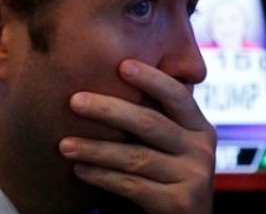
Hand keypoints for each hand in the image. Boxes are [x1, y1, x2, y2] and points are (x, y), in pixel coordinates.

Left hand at [59, 59, 216, 213]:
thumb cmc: (163, 176)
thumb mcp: (165, 145)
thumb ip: (148, 118)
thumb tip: (100, 79)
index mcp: (197, 127)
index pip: (176, 95)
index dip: (151, 78)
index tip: (121, 65)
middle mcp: (201, 149)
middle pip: (149, 123)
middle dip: (108, 109)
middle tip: (74, 101)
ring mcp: (193, 176)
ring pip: (135, 156)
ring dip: (95, 149)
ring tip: (64, 145)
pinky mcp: (181, 203)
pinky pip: (131, 185)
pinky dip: (102, 176)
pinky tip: (79, 170)